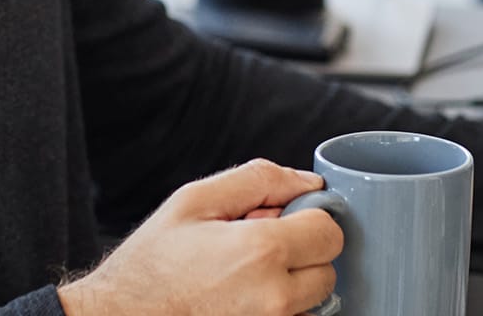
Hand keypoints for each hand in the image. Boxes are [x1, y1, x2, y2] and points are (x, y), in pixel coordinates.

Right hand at [58, 159, 343, 315]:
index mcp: (262, 252)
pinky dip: (274, 308)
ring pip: (311, 302)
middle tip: (254, 250)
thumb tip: (310, 184)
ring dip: (289, 286)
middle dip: (301, 255)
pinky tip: (238, 299)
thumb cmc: (151, 263)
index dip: (306, 219)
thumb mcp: (195, 200)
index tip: (278, 222)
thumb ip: (259, 180)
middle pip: (328, 270)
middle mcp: (276, 299)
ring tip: (241, 278)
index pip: (330, 231)